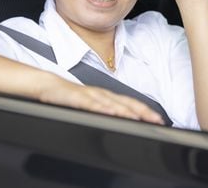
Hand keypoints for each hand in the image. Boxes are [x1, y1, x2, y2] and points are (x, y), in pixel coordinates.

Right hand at [38, 76, 164, 124]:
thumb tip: (121, 122)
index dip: (146, 111)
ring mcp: (89, 95)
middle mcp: (102, 94)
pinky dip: (101, 107)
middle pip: (125, 103)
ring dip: (125, 110)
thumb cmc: (70, 97)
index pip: (131, 104)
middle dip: (142, 112)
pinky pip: (90, 103)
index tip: (159, 120)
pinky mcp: (76, 97)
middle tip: (156, 120)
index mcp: (107, 97)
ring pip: (110, 103)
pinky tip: (109, 112)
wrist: (48, 85)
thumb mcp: (91, 106)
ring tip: (138, 118)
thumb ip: (106, 112)